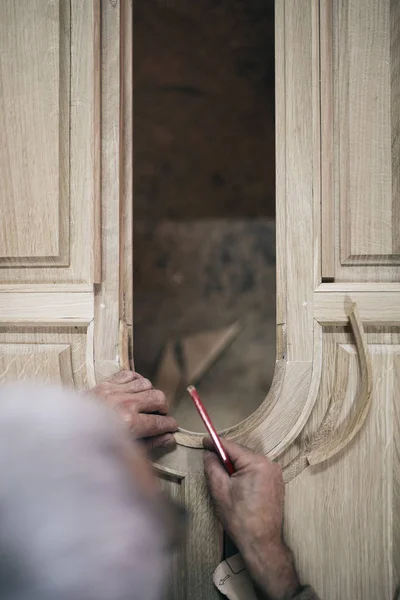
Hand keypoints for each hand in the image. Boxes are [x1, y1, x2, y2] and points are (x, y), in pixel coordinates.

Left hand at [91, 371, 177, 449]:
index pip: (160, 422)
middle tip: (160, 416)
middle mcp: (123, 404)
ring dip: (150, 394)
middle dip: (163, 409)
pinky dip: (136, 381)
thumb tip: (169, 438)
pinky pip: (130, 374)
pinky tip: (136, 391)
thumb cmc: (95, 446)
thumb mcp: (124, 451)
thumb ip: (149, 443)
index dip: (170, 425)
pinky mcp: (104, 383)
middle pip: (158, 398)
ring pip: (146, 384)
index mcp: (129, 424)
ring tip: (146, 404)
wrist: (65, 434)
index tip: (172, 427)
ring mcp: (113, 391)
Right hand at [203, 437, 300, 599]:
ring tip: (222, 479)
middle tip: (209, 461)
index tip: (204, 440)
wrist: (262, 543)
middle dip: (225, 457)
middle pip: (241, 454)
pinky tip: (236, 486)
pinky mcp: (276, 484)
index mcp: (257, 463)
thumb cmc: (240, 518)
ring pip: (249, 463)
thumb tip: (209, 453)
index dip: (215, 443)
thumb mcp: (220, 490)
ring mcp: (275, 474)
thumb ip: (213, 466)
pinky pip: (257, 471)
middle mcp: (270, 464)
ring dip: (235, 467)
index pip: (231, 446)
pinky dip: (245, 474)